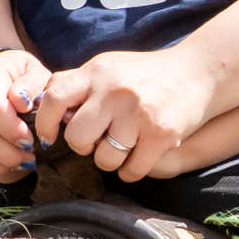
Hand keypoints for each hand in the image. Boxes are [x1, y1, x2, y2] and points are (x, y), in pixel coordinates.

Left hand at [31, 47, 218, 182]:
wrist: (196, 73)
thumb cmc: (144, 75)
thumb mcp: (107, 67)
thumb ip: (76, 83)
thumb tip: (41, 106)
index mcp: (97, 72)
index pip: (54, 98)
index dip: (44, 123)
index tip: (49, 137)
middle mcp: (115, 91)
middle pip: (78, 137)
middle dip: (83, 147)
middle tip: (96, 142)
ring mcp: (139, 113)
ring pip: (105, 159)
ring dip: (109, 161)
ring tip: (121, 148)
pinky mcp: (161, 133)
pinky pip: (132, 170)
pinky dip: (130, 171)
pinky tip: (136, 159)